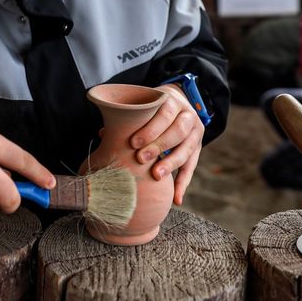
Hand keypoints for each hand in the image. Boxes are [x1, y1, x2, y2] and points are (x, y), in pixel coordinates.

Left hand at [130, 84, 203, 205]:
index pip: (165, 114)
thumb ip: (128, 118)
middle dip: (159, 145)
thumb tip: (104, 134)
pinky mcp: (197, 148)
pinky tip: (176, 198)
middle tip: (141, 158)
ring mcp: (196, 132)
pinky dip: (183, 184)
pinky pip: (191, 167)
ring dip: (171, 164)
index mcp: (173, 101)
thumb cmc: (152, 107)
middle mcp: (188, 116)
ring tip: (156, 176)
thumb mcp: (144, 106)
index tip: (134, 143)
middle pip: (178, 131)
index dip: (150, 129)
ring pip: (187, 149)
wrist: (178, 103)